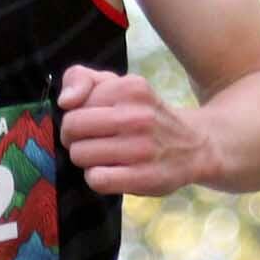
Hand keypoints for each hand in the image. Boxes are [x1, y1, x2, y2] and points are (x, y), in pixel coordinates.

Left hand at [57, 65, 215, 195]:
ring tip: (105, 157)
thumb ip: (82, 79)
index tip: (91, 121)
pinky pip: (97, 179)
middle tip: (91, 141)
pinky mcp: (146, 178)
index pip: (73, 104)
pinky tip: (111, 173)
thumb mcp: (117, 84)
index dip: (75, 114)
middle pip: (71, 128)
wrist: (194, 146)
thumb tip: (65, 101)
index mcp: (130, 87)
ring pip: (80, 155)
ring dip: (86, 159)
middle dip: (73, 137)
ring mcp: (143, 148)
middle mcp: (138, 115)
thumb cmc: (143, 114)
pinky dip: (96, 178)